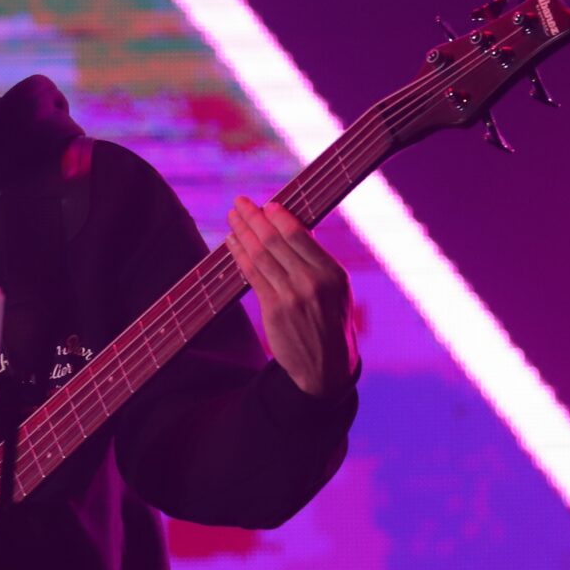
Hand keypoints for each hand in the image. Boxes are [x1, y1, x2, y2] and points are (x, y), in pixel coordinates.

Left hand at [228, 196, 356, 398]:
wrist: (326, 366)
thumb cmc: (331, 322)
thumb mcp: (337, 289)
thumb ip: (316, 260)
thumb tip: (292, 227)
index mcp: (333, 273)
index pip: (299, 235)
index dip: (279, 216)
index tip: (266, 204)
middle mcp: (313, 282)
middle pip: (275, 241)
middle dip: (254, 218)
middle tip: (240, 203)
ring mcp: (291, 296)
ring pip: (260, 256)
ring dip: (242, 233)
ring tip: (232, 218)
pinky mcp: (273, 310)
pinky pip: (252, 275)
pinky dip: (239, 256)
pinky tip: (232, 243)